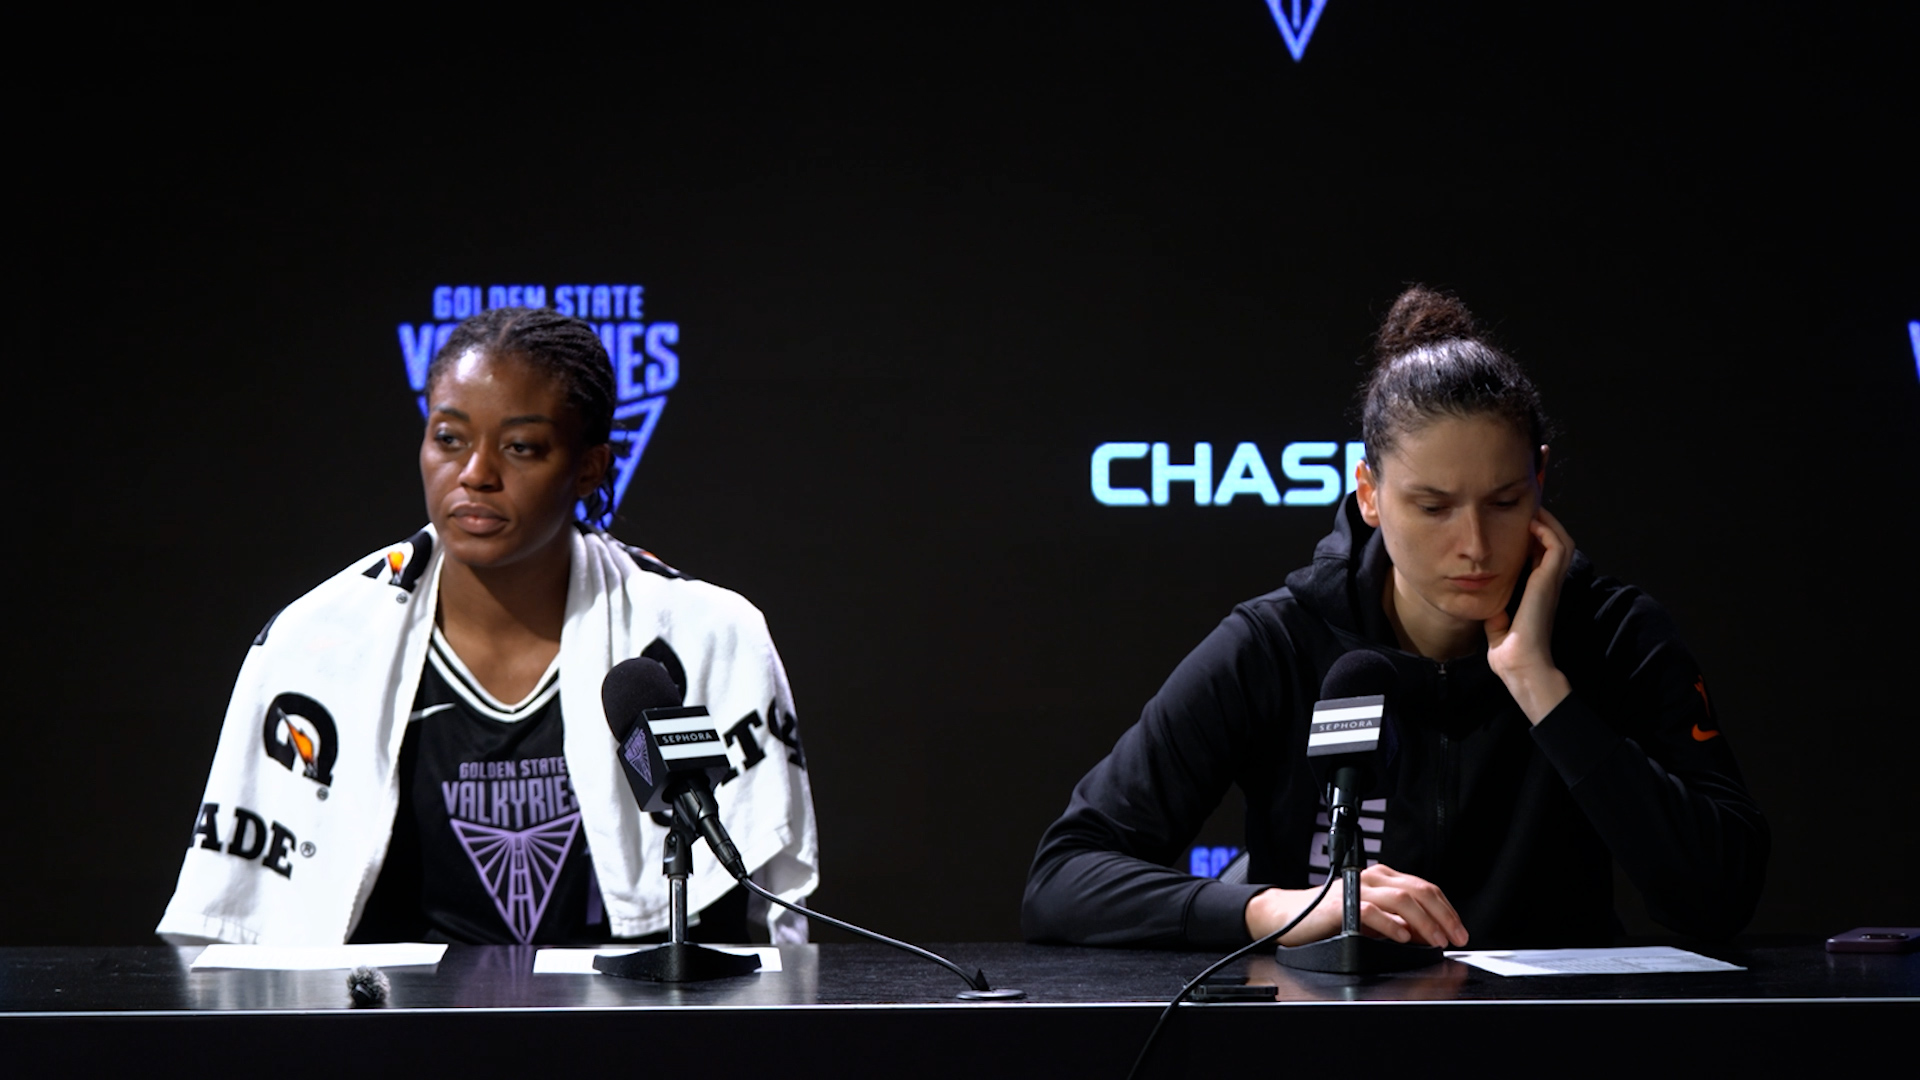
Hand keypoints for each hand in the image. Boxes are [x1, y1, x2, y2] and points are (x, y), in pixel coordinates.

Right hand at [1244, 863, 1468, 947]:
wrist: (1287, 917)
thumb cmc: (1328, 918)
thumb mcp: (1371, 919)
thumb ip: (1397, 921)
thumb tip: (1429, 935)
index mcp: (1381, 877)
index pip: (1424, 887)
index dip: (1446, 909)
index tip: (1458, 930)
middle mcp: (1370, 877)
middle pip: (1418, 891)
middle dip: (1443, 916)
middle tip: (1455, 937)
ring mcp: (1356, 888)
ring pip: (1401, 899)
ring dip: (1424, 922)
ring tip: (1435, 941)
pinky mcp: (1341, 904)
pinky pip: (1373, 911)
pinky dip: (1393, 925)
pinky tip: (1404, 937)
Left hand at [1484, 505, 1573, 723]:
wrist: (1519, 665)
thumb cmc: (1511, 654)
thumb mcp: (1498, 628)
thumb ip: (1497, 615)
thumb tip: (1490, 608)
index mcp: (1538, 594)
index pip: (1541, 558)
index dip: (1533, 540)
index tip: (1516, 525)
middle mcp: (1548, 585)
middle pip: (1556, 544)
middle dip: (1544, 524)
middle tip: (1527, 509)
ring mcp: (1551, 583)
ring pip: (1562, 541)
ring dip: (1549, 523)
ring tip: (1533, 510)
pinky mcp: (1548, 582)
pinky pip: (1557, 547)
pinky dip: (1548, 531)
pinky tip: (1532, 524)